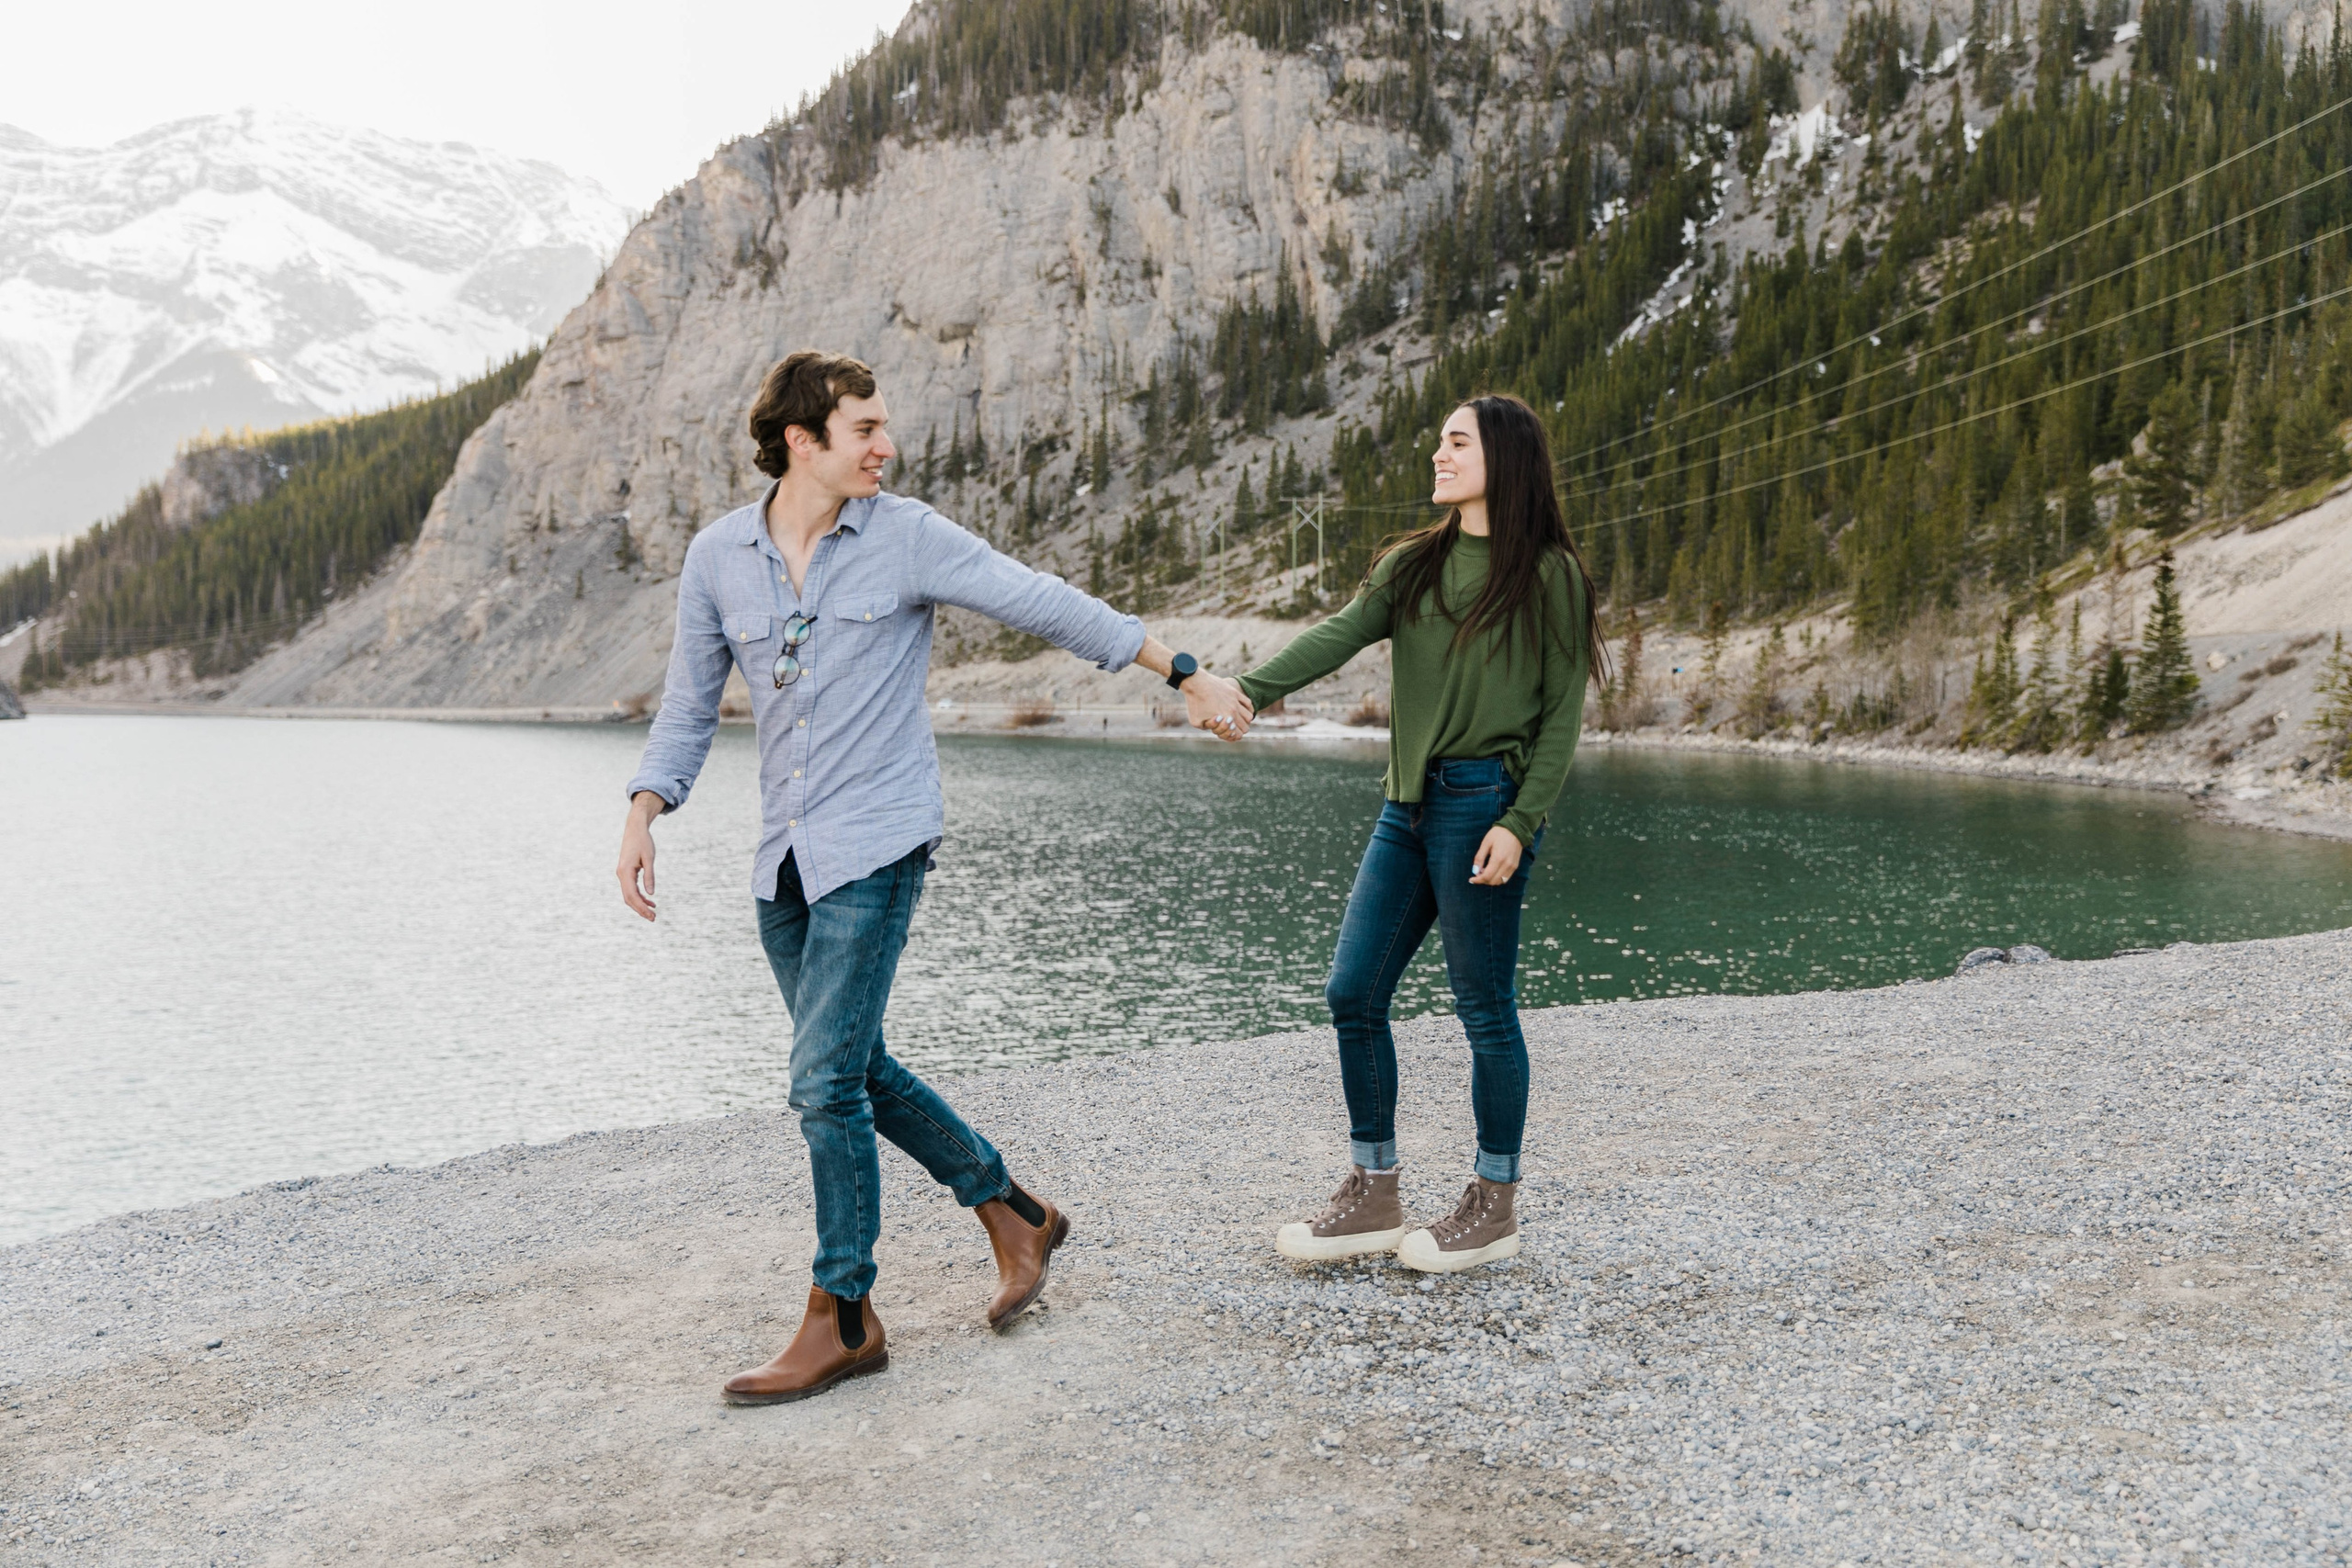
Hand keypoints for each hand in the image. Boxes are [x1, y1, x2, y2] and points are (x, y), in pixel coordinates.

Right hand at [617, 793, 662, 919]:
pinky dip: (640, 896)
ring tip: (653, 912)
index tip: (652, 915)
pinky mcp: (626, 872)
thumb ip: (649, 876)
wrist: (635, 828)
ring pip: (629, 894)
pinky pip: (631, 888)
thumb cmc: (643, 841)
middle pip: (628, 898)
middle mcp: (621, 874)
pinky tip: (649, 901)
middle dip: (640, 909)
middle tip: (653, 918)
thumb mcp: (649, 858)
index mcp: (625, 872)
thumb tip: (651, 894)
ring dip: (640, 904)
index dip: (641, 907)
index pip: (632, 895)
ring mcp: (622, 874)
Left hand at [1184, 673, 1254, 741]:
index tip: (1225, 732)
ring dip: (1244, 720)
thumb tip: (1217, 727)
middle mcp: (1233, 712)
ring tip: (1236, 719)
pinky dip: (1248, 709)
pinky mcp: (1234, 692)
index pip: (1238, 735)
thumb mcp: (1196, 722)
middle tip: (1229, 727)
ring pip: (1249, 716)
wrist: (1195, 683)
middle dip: (1238, 730)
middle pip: (1245, 728)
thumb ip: (1207, 728)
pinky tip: (1242, 710)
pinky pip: (1248, 703)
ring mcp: (1235, 702)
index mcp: (1224, 721)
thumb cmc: (1194, 703)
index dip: (1232, 736)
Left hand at [1469, 825, 1522, 885]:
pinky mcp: (1515, 866)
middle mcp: (1507, 865)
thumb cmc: (1499, 834)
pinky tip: (1492, 871)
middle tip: (1477, 874)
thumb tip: (1475, 871)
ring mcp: (1512, 866)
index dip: (1478, 880)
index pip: (1487, 876)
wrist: (1515, 829)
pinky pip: (1505, 878)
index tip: (1471, 879)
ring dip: (1490, 880)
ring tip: (1484, 872)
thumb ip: (1479, 858)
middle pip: (1493, 881)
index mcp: (1498, 858)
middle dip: (1483, 880)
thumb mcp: (1485, 843)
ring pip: (1500, 882)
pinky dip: (1497, 878)